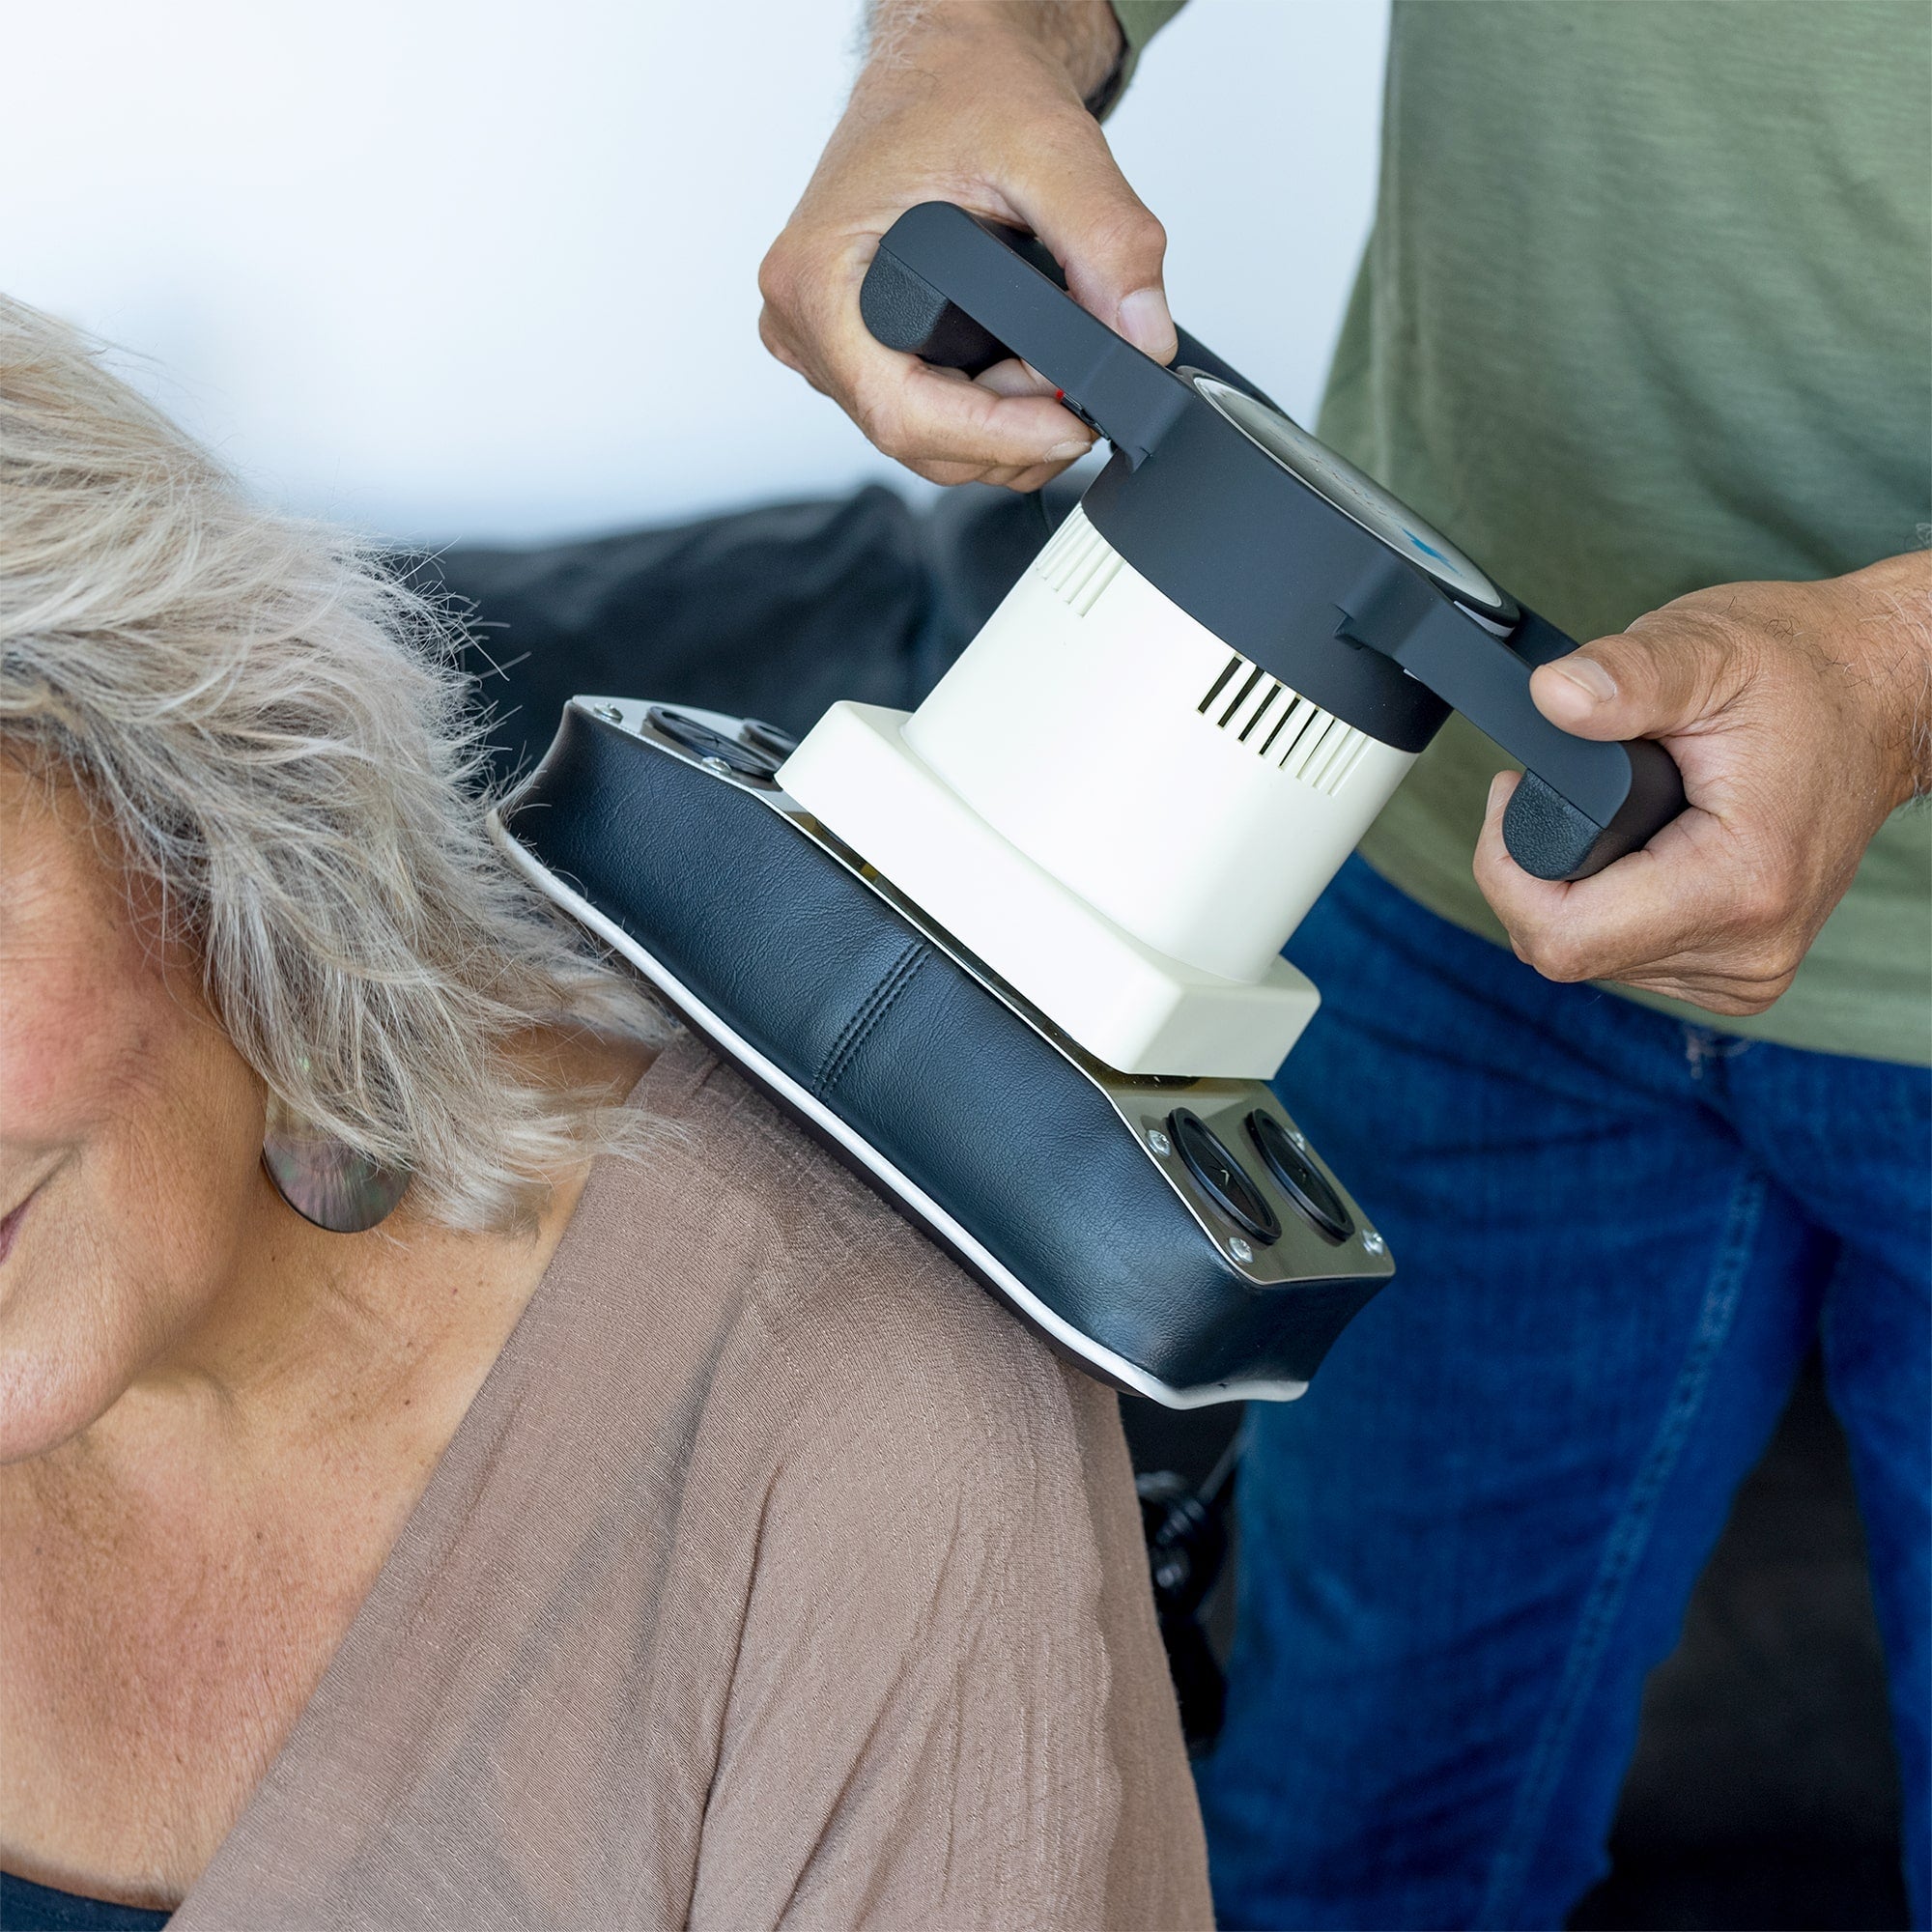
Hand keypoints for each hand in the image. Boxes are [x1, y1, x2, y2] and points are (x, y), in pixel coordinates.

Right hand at [758, 0, 1175, 491]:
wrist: (948, 62)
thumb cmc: (964, 87)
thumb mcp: (1052, 147)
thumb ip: (1109, 241)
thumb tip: (1142, 335)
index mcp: (820, 275)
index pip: (905, 414)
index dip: (999, 438)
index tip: (1070, 426)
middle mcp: (805, 317)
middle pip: (915, 439)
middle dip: (1011, 431)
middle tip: (1072, 384)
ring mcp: (824, 340)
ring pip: (923, 439)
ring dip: (1002, 427)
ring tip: (1049, 365)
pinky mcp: (852, 347)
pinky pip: (920, 415)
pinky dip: (983, 414)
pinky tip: (1016, 368)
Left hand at [1474, 551, 1931, 1014]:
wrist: (1883, 698)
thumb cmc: (1801, 670)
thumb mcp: (1707, 650)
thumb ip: (1625, 677)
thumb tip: (1551, 696)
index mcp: (1738, 885)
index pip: (1563, 935)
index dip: (1507, 868)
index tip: (1513, 793)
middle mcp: (1749, 948)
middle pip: (1568, 949)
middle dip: (1541, 871)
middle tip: (1567, 788)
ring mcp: (1747, 969)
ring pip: (1593, 956)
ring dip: (1579, 889)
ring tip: (1623, 814)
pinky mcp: (1739, 972)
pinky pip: (1629, 957)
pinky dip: (1614, 904)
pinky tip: (1645, 850)